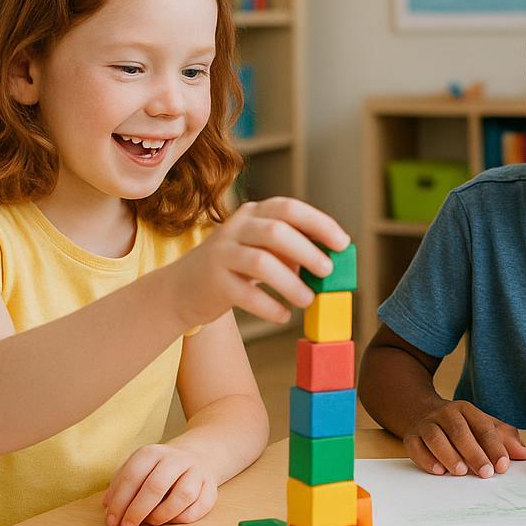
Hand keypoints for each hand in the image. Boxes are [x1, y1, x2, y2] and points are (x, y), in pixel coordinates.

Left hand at [102, 443, 216, 525]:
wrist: (198, 455)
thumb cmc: (158, 469)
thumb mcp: (138, 468)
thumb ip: (121, 484)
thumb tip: (108, 505)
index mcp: (153, 452)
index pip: (132, 476)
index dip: (120, 501)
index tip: (112, 521)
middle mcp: (177, 459)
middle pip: (156, 486)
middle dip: (137, 511)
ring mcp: (197, 471)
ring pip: (184, 495)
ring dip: (163, 514)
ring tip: (151, 522)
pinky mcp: (211, 486)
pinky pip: (200, 506)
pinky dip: (183, 517)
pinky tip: (171, 520)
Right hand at [165, 197, 349, 328]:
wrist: (182, 289)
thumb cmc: (236, 267)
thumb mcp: (264, 250)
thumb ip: (293, 250)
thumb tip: (331, 261)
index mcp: (254, 214)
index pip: (289, 208)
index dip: (319, 223)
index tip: (342, 243)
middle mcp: (235, 227)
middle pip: (276, 231)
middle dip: (307, 251)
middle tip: (328, 272)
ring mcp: (220, 253)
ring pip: (261, 262)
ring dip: (290, 283)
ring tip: (308, 300)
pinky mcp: (212, 281)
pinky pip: (245, 294)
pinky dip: (269, 306)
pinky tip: (283, 316)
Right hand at [403, 400, 525, 477]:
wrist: (421, 412)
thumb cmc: (460, 425)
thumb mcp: (483, 426)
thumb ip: (504, 439)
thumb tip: (525, 454)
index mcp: (467, 409)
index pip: (484, 427)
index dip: (494, 447)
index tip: (503, 466)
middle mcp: (446, 414)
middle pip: (460, 432)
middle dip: (474, 453)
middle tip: (485, 472)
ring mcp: (427, 424)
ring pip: (437, 438)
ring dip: (449, 455)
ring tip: (461, 472)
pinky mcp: (411, 437)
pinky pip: (416, 447)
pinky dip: (426, 459)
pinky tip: (438, 471)